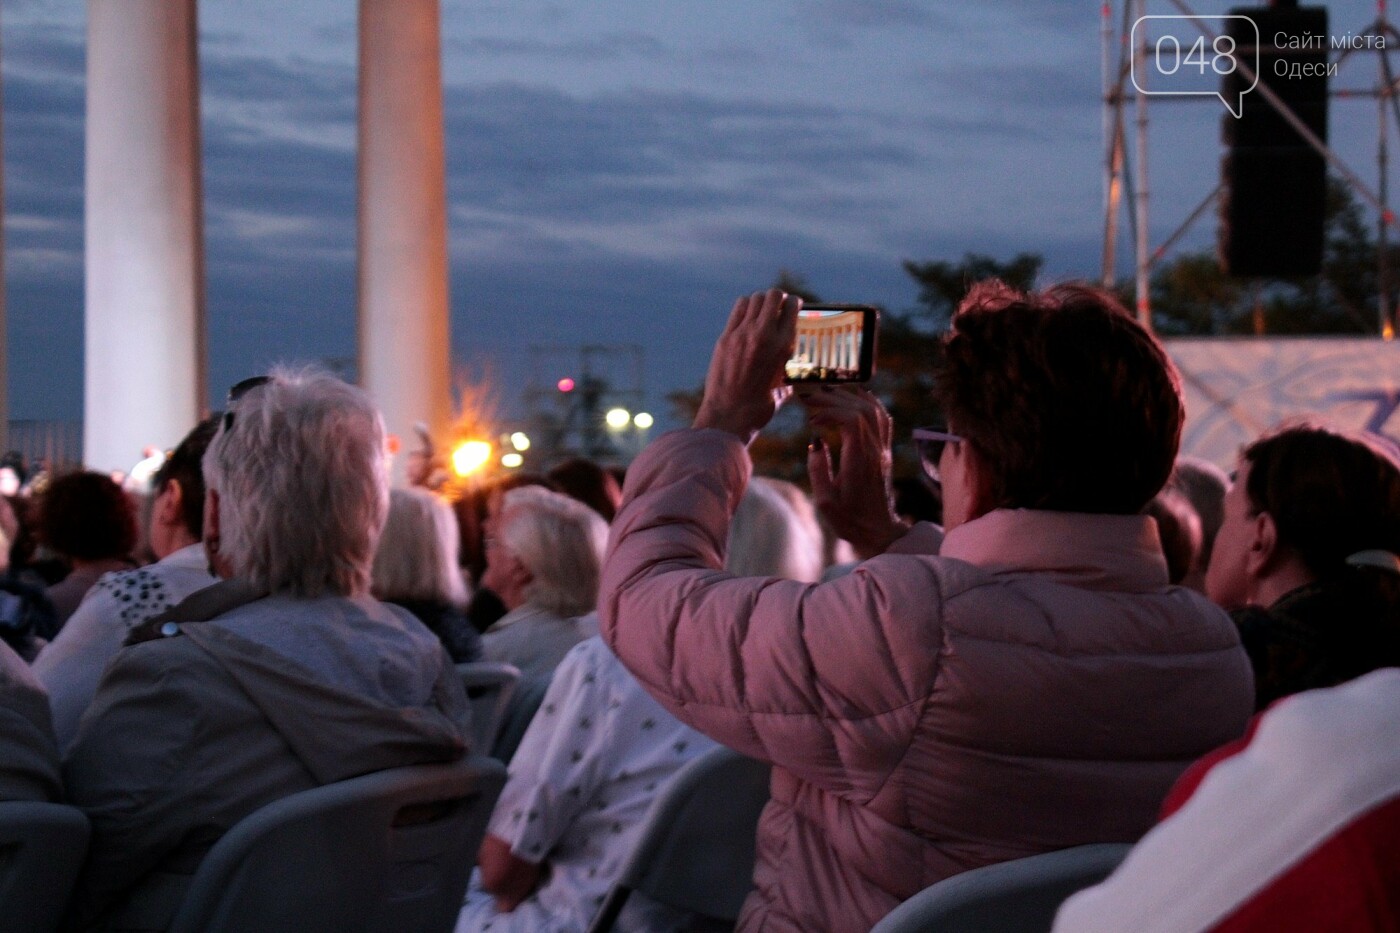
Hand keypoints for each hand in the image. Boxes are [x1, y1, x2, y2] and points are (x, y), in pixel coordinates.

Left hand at [693, 289, 800, 444]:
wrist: (729, 415)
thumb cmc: (760, 407)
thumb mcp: (783, 386)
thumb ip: (788, 370)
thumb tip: (792, 368)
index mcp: (784, 346)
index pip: (791, 306)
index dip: (794, 302)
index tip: (792, 305)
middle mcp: (764, 335)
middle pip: (773, 295)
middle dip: (777, 297)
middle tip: (776, 306)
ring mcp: (743, 334)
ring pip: (754, 299)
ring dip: (761, 301)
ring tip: (761, 311)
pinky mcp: (726, 338)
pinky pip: (738, 310)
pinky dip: (745, 309)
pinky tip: (747, 319)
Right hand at [800, 387, 908, 558]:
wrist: (878, 531)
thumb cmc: (849, 520)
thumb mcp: (825, 502)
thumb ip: (818, 471)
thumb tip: (815, 441)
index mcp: (859, 462)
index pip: (851, 421)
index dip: (830, 411)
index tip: (811, 419)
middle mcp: (874, 451)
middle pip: (860, 409)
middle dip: (834, 398)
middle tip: (810, 396)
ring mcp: (882, 450)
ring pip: (873, 410)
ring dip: (850, 396)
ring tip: (827, 392)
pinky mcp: (885, 451)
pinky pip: (883, 418)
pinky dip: (870, 402)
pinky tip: (857, 394)